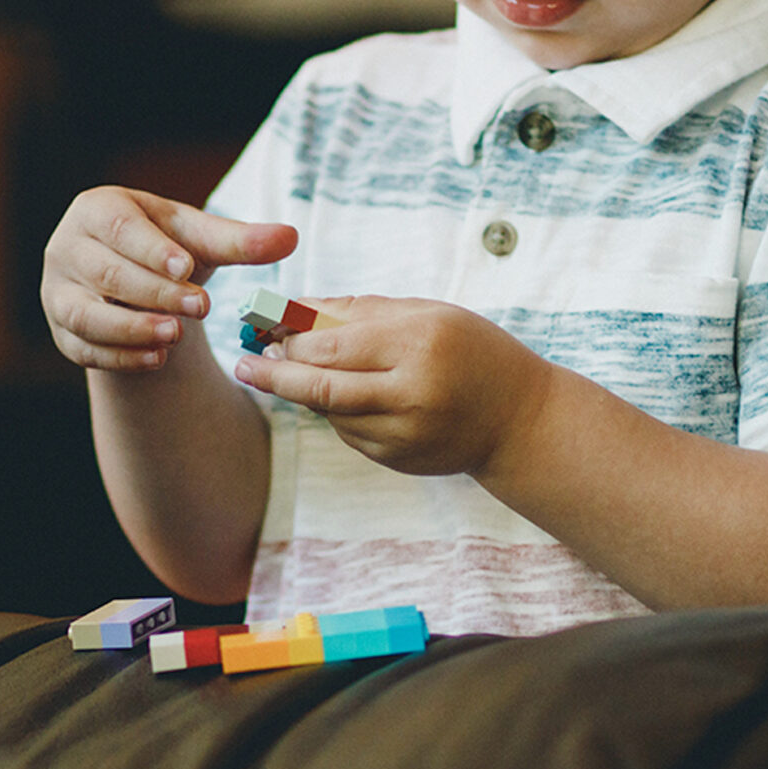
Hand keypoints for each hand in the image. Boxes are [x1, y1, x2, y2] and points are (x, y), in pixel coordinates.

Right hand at [40, 186, 296, 370]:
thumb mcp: (202, 241)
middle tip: (199, 307)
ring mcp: (57, 292)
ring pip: (85, 314)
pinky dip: (120, 357)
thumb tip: (291, 236)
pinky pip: (84, 348)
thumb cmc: (169, 249)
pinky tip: (157, 360)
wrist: (137, 283)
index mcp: (98, 210)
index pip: (120, 228)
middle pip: (106, 272)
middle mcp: (67, 248)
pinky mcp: (62, 332)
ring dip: (131, 328)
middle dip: (154, 292)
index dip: (152, 248)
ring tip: (175, 337)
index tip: (186, 266)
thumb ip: (242, 241)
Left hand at [232, 296, 553, 476]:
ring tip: (287, 371)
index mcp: (419, 343)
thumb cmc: (473, 352)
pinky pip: (348, 432)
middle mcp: (411, 393)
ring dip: (303, 391)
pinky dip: (336, 412)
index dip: (290, 337)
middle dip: (275, 373)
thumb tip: (296, 309)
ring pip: (329, 413)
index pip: (332, 343)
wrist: (520, 420)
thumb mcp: (428, 314)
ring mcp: (404, 433)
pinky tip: (343, 395)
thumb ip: (361, 310)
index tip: (262, 327)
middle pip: (319, 387)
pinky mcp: (398, 460)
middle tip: (247, 362)